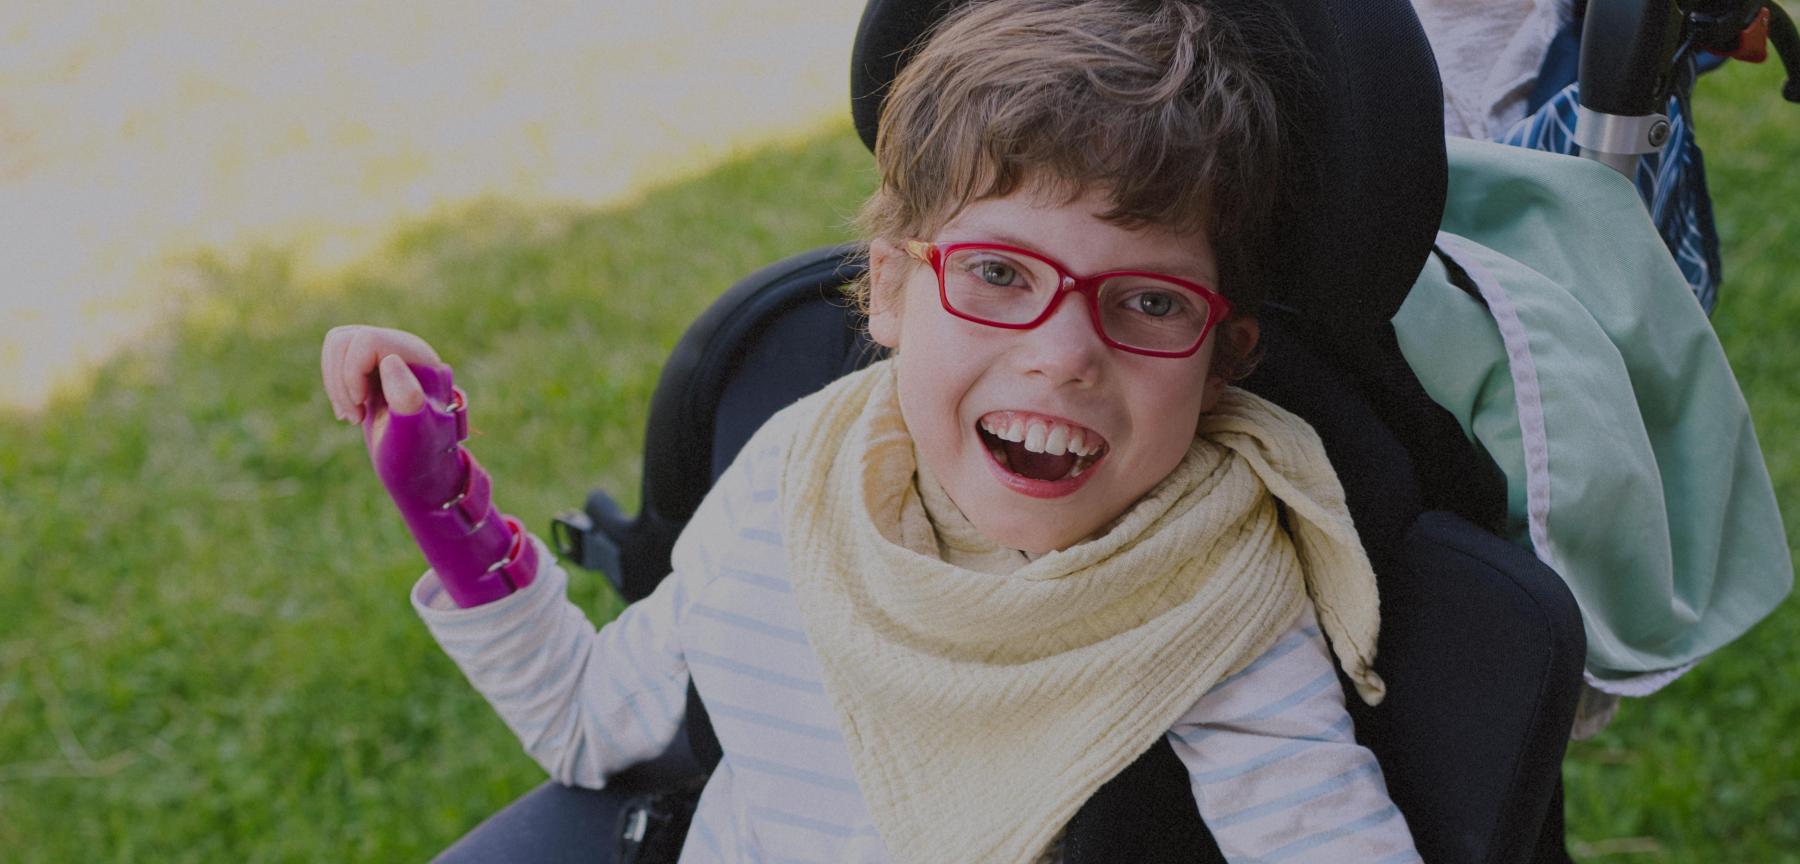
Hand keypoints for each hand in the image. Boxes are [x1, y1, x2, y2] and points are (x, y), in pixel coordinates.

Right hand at [320, 325, 532, 604]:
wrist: (424, 475)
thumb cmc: (420, 458)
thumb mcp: (413, 433)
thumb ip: (407, 399)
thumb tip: (390, 361)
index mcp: (418, 357)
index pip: (367, 340)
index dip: (353, 373)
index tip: (363, 406)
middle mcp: (404, 350)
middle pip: (344, 340)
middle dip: (339, 380)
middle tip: (354, 417)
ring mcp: (387, 357)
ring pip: (337, 346)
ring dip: (335, 384)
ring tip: (352, 416)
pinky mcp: (373, 371)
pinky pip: (336, 360)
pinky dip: (335, 386)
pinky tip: (351, 412)